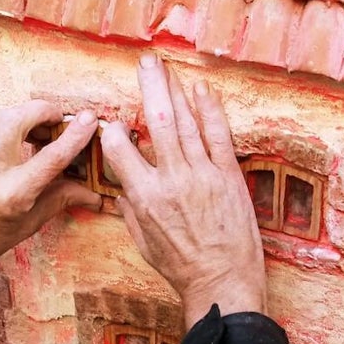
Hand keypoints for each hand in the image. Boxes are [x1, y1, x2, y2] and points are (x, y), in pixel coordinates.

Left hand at [0, 101, 100, 278]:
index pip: (51, 155)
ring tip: (46, 133)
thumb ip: (60, 199)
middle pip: (21, 117)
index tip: (91, 119)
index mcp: (12, 193)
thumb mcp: (28, 225)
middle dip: (46, 111)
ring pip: (6, 116)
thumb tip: (91, 191)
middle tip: (63, 122)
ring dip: (30, 116)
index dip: (75, 134)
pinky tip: (26, 143)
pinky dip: (16, 126)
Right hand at [101, 53, 265, 329]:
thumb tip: (120, 191)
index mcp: (144, 197)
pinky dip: (209, 110)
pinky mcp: (228, 176)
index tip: (115, 123)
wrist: (222, 281)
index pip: (120, 150)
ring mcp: (202, 174)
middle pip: (156, 122)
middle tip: (145, 62)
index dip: (114, 132)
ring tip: (166, 67)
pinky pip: (218, 135)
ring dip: (175, 90)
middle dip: (149, 88)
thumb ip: (130, 212)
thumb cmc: (181, 268)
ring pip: (185, 123)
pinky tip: (201, 89)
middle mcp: (171, 179)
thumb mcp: (143, 244)